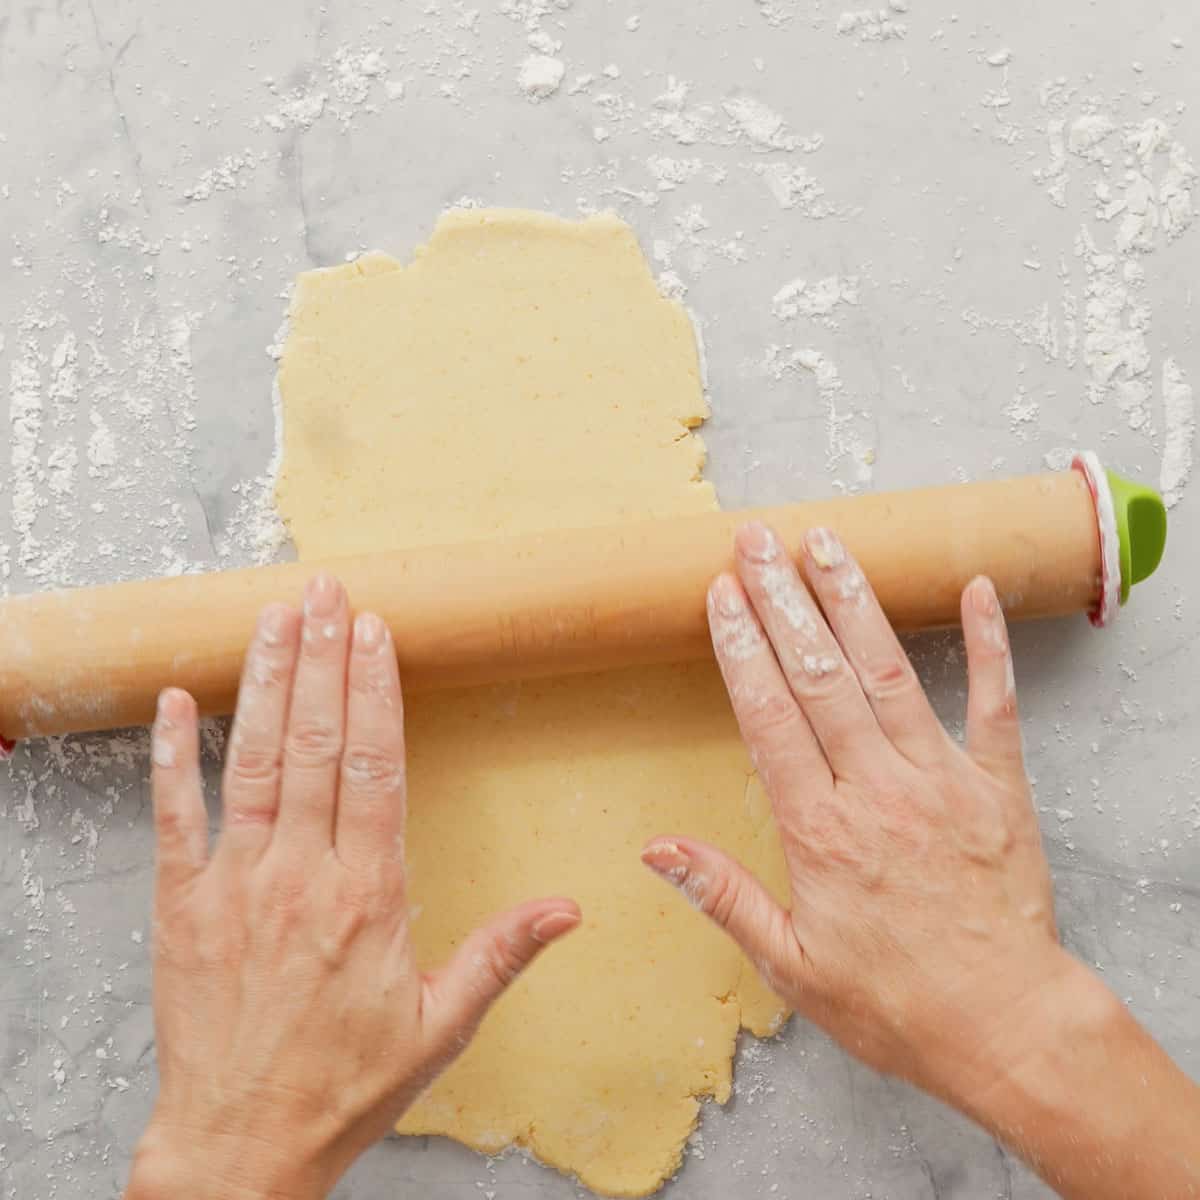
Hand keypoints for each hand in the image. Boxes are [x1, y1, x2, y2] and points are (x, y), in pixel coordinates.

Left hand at [128, 575, 579, 1199]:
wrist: (240, 1145)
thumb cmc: (344, 1085)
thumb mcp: (441, 1027)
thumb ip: (502, 954)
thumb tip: (569, 908)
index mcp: (368, 896)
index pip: (375, 768)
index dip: (375, 691)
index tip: (376, 632)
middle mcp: (301, 875)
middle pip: (316, 744)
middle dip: (324, 658)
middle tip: (329, 592)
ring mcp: (235, 884)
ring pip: (253, 762)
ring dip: (265, 682)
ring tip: (276, 616)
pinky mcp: (182, 904)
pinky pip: (173, 816)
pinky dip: (170, 754)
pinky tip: (177, 700)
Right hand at [641, 522, 1068, 1102]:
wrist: (1006, 1027)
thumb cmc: (895, 1003)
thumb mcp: (791, 964)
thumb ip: (723, 895)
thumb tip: (656, 848)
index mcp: (821, 829)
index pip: (769, 714)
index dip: (742, 646)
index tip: (722, 593)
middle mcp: (876, 789)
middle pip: (819, 675)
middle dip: (783, 599)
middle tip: (757, 541)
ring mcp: (941, 780)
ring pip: (888, 671)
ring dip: (853, 602)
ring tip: (825, 543)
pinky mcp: (998, 786)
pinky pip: (995, 701)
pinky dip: (987, 643)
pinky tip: (975, 589)